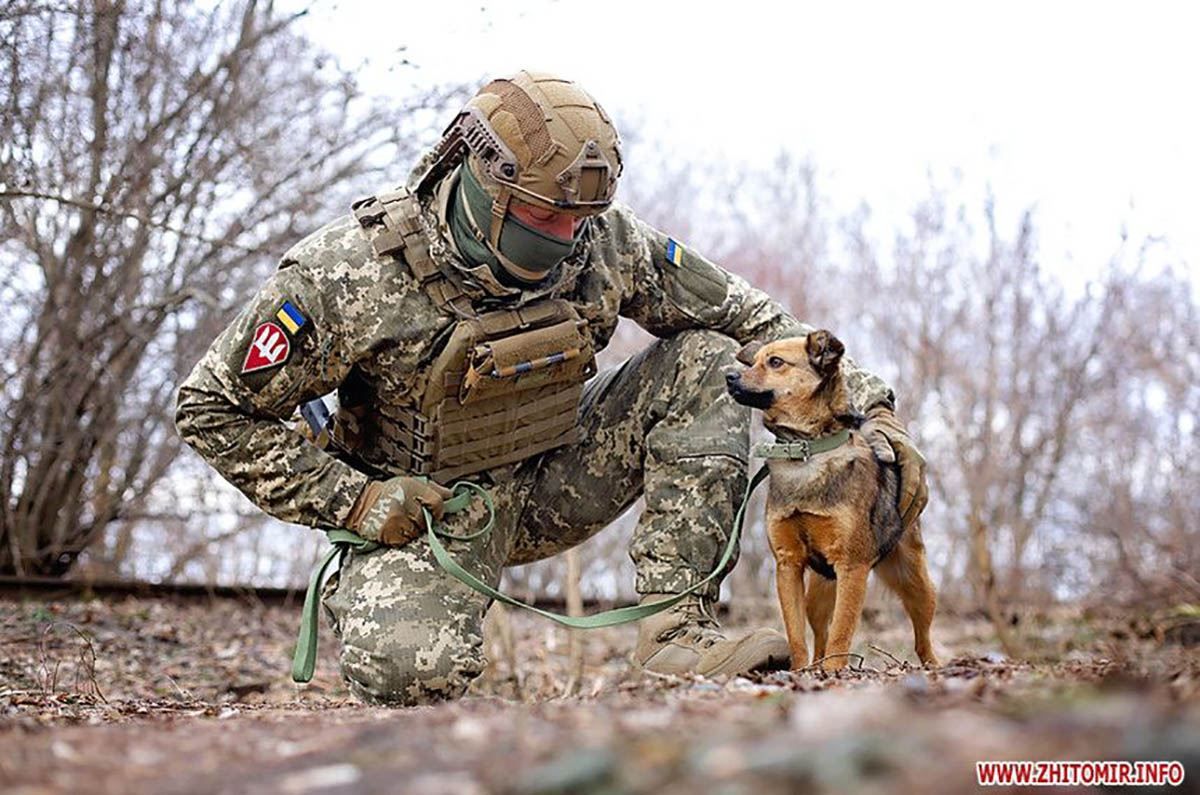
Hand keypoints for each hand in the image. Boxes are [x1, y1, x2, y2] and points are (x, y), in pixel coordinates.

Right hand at [345, 476, 453, 545]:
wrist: (360, 502)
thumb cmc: (388, 492)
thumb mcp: (411, 484)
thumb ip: (433, 489)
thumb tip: (453, 495)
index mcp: (413, 488)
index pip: (437, 502)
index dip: (438, 510)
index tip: (435, 514)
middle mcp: (406, 502)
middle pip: (426, 520)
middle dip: (420, 521)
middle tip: (407, 515)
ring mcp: (398, 519)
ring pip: (416, 532)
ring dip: (410, 530)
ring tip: (398, 520)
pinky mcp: (390, 532)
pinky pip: (404, 541)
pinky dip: (400, 538)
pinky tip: (393, 528)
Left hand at [861, 406, 928, 529]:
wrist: (884, 420)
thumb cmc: (875, 429)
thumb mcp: (874, 435)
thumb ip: (880, 447)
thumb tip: (889, 459)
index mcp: (911, 457)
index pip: (911, 486)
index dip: (905, 504)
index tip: (896, 519)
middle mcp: (919, 464)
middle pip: (920, 495)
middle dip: (910, 514)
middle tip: (897, 531)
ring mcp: (920, 469)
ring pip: (922, 496)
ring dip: (913, 513)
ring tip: (899, 530)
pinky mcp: (916, 472)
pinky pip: (919, 493)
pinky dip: (913, 506)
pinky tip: (901, 518)